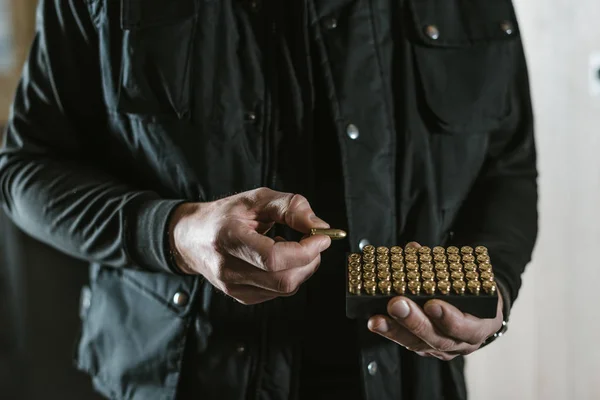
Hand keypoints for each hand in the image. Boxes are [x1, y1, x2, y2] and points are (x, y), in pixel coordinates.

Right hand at [168, 187, 331, 304]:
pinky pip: (278, 292)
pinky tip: (278, 259)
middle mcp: (228, 268)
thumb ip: (290, 207)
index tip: (321, 237)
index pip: (273, 258)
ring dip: (301, 268)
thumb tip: (320, 227)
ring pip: (284, 288)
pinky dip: (289, 275)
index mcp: (228, 238)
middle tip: (314, 241)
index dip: (305, 251)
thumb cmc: (225, 215)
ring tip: (289, 246)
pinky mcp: (241, 297)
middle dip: (310, 261)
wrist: (191, 238)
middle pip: (283, 280)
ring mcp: (233, 287)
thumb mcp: (256, 198)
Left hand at [367, 242, 503, 360]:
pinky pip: (407, 342)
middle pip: (437, 338)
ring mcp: (443, 349)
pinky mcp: (426, 348)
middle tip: (396, 305)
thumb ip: (441, 264)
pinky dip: (391, 332)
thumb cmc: (473, 292)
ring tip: (377, 319)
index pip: (466, 327)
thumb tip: (413, 249)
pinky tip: (377, 322)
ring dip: (395, 330)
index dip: (449, 318)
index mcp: (480, 325)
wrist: (479, 312)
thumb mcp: (468, 278)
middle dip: (414, 322)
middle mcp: (462, 342)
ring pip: (418, 344)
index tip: (432, 305)